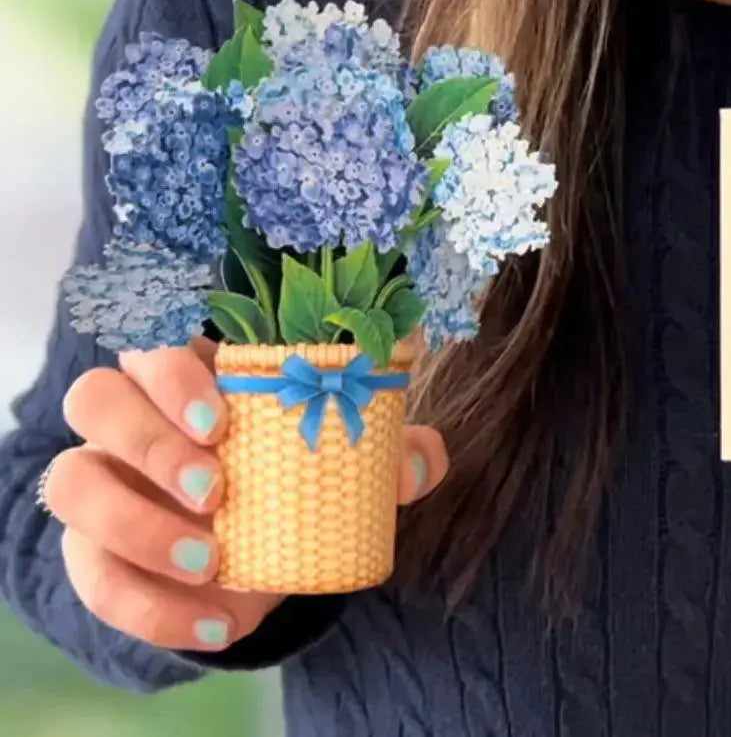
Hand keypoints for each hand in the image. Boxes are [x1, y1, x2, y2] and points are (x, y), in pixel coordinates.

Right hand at [44, 335, 447, 651]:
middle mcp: (129, 419)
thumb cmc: (290, 480)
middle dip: (151, 441)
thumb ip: (384, 452)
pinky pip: (91, 576)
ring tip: (209, 558)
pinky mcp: (89, 553)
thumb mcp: (340, 460)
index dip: (173, 372)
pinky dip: (148, 606)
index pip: (154, 340)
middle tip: (217, 488)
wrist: (252, 557)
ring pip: (73, 480)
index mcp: (190, 374)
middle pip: (95, 398)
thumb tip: (426, 457)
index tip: (223, 420)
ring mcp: (101, 482)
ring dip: (135, 522)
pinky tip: (214, 620)